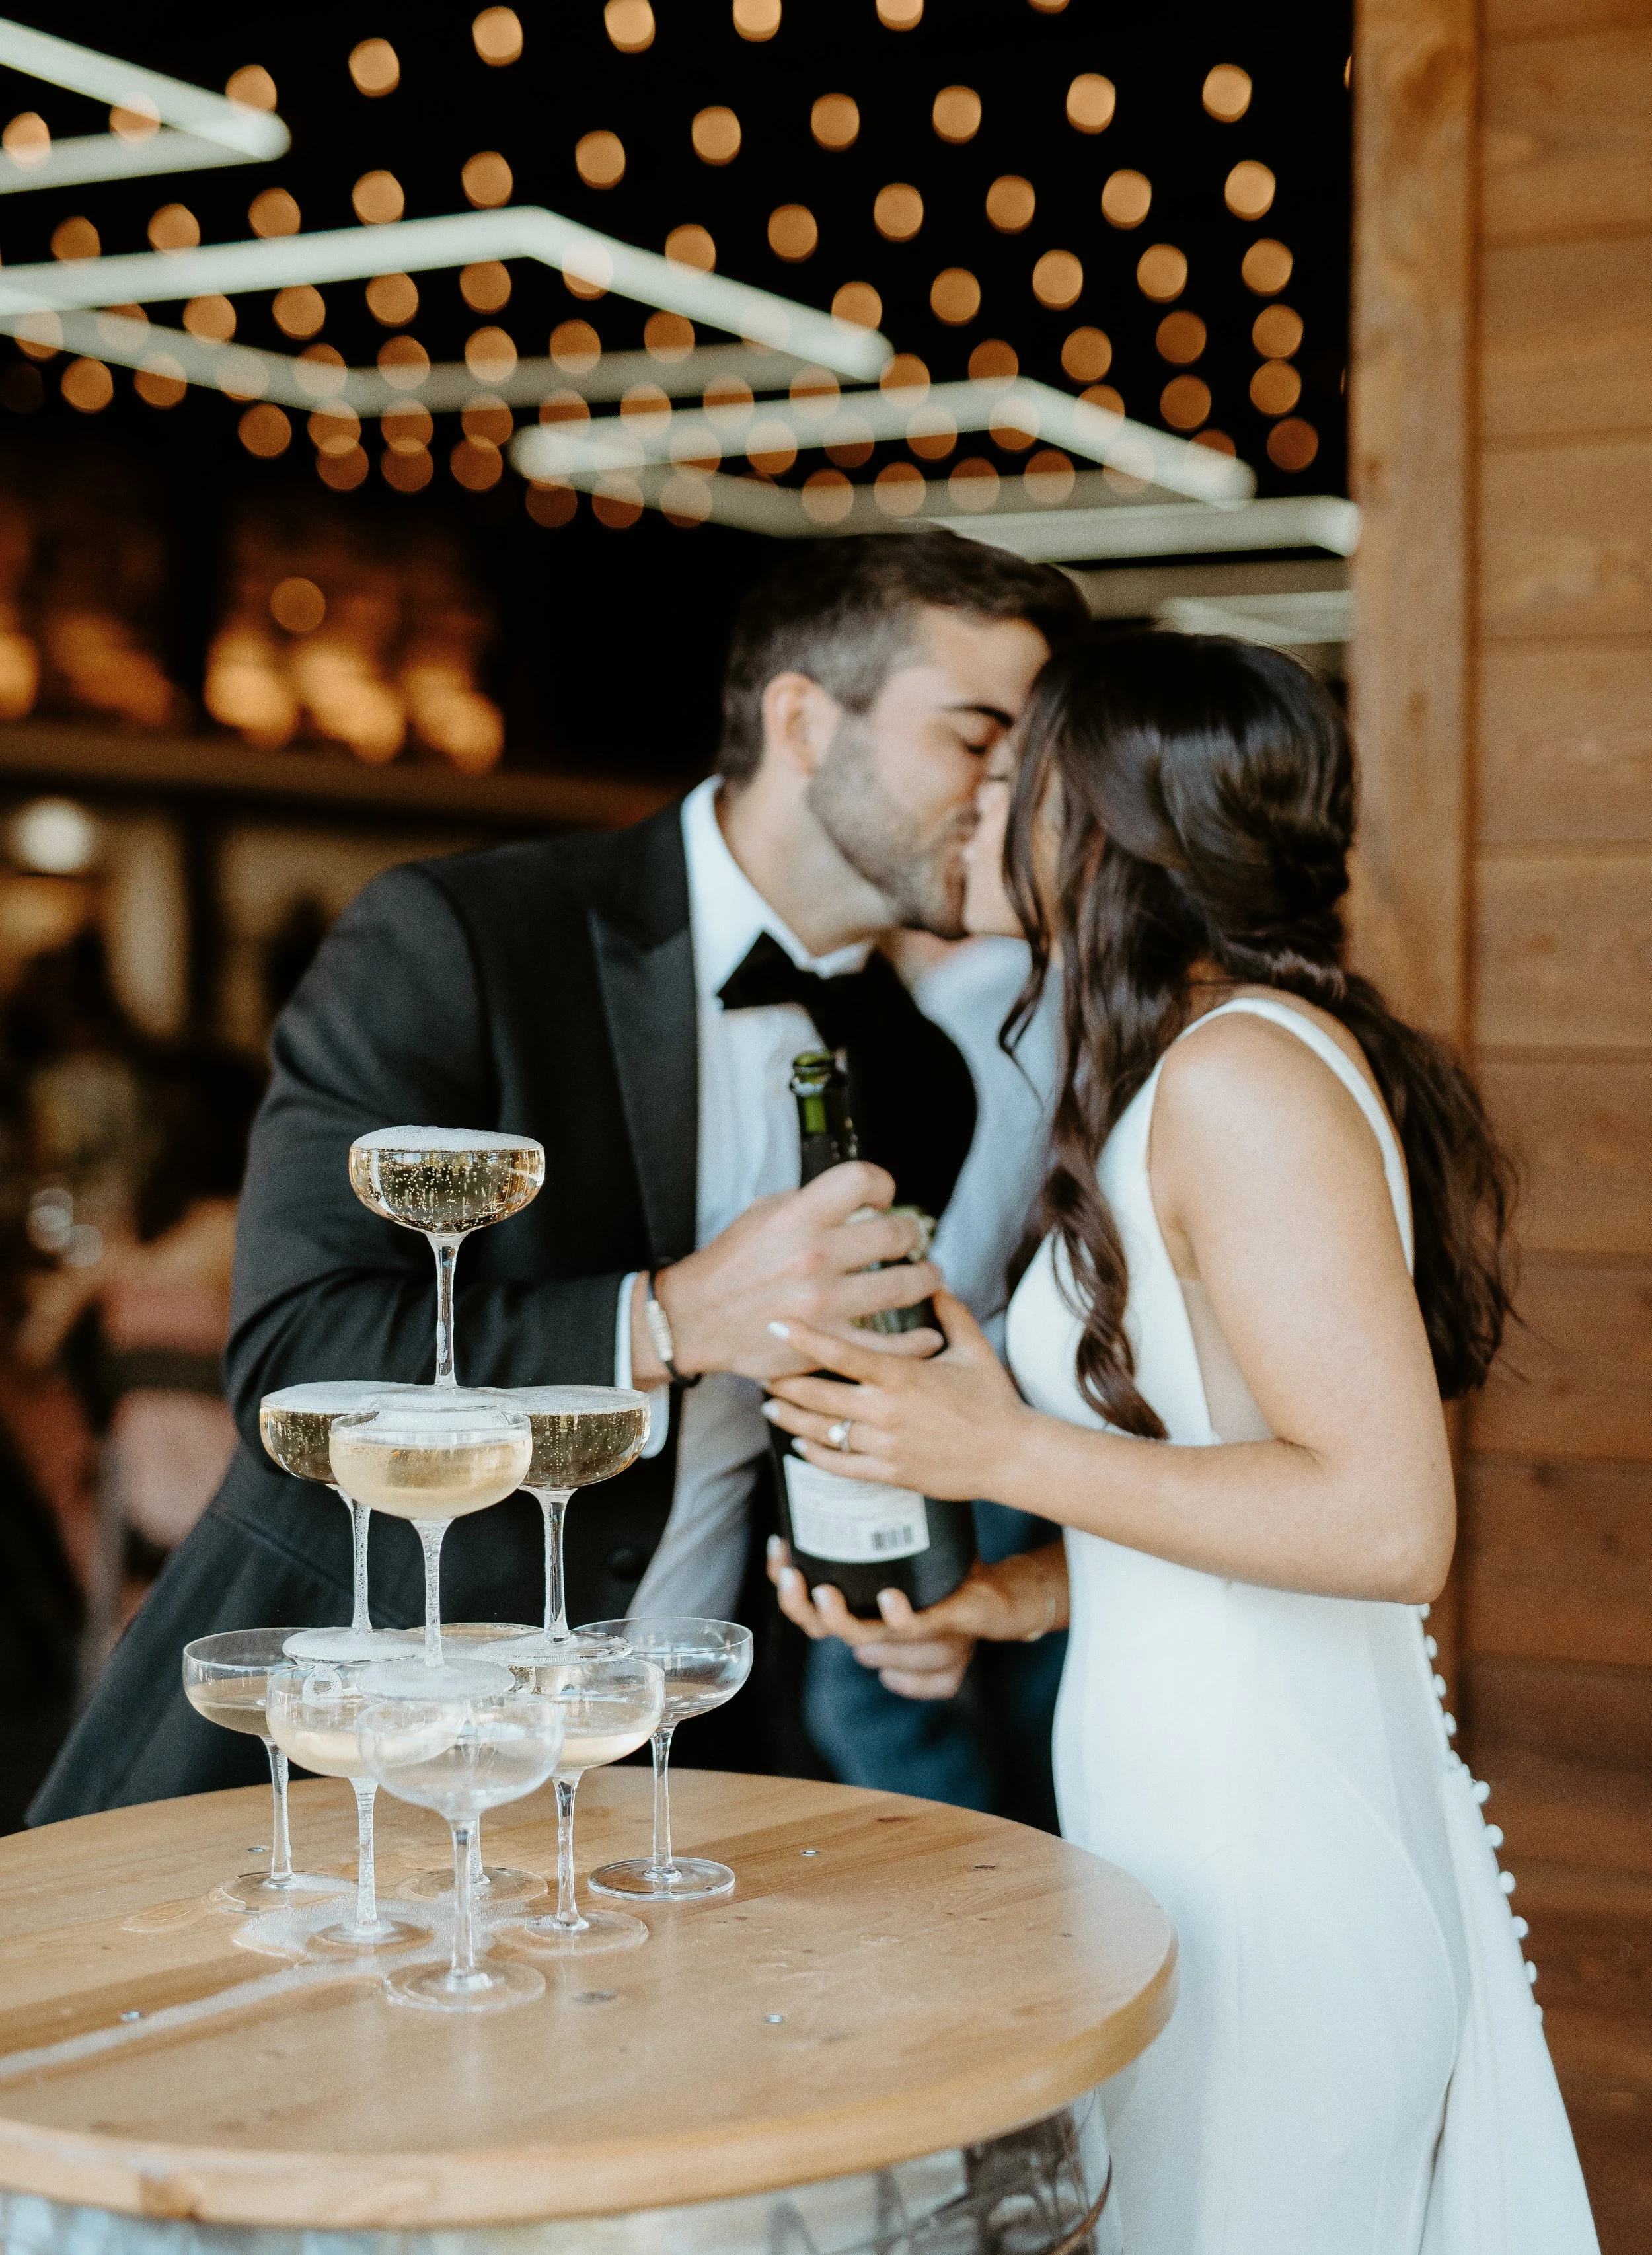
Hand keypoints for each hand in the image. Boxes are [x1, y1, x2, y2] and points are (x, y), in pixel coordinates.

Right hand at [633, 1161, 943, 1385]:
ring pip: (904, 1285)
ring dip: (926, 1278)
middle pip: (894, 1233)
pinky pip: (889, 1344)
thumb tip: (854, 1197)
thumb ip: (808, 1202)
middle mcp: (814, 1256)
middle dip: (912, 1234)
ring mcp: (824, 1303)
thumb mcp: (761, 1215)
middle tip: (911, 1241)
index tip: (884, 1197)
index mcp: (797, 1217)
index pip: (861, 1181)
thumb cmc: (729, 1265)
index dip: (882, 1184)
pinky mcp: (826, 1343)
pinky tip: (930, 1333)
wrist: (695, 1319)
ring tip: (928, 1277)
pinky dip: (917, 1340)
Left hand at [759, 1289, 1032, 1500]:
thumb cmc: (994, 1399)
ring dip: (791, 1416)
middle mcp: (887, 1410)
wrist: (1012, 1455)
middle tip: (760, 1368)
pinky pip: (840, 1465)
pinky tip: (800, 1442)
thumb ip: (949, 1313)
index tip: (776, 1324)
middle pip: (819, 1393)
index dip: (805, 1338)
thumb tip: (936, 1281)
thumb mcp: (973, 1349)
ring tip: (770, 1404)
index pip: (842, 1352)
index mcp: (903, 1375)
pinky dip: (815, 1454)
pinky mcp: (889, 1473)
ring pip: (823, 1430)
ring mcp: (885, 1444)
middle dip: (785, 1380)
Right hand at [767, 1537, 1067, 1699]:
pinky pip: (913, 1629)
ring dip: (837, 1619)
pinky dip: (898, 1618)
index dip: (783, 1580)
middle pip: (818, 1627)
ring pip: (858, 1638)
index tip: (779, 1545)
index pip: (806, 1600)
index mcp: (856, 1603)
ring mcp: (903, 1628)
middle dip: (796, 1606)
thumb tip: (844, 1458)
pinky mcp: (938, 1624)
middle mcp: (873, 1622)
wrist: (992, 1592)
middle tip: (790, 1576)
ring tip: (825, 1592)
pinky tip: (889, 1599)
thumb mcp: (898, 1533)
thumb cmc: (939, 1566)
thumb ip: (870, 1509)